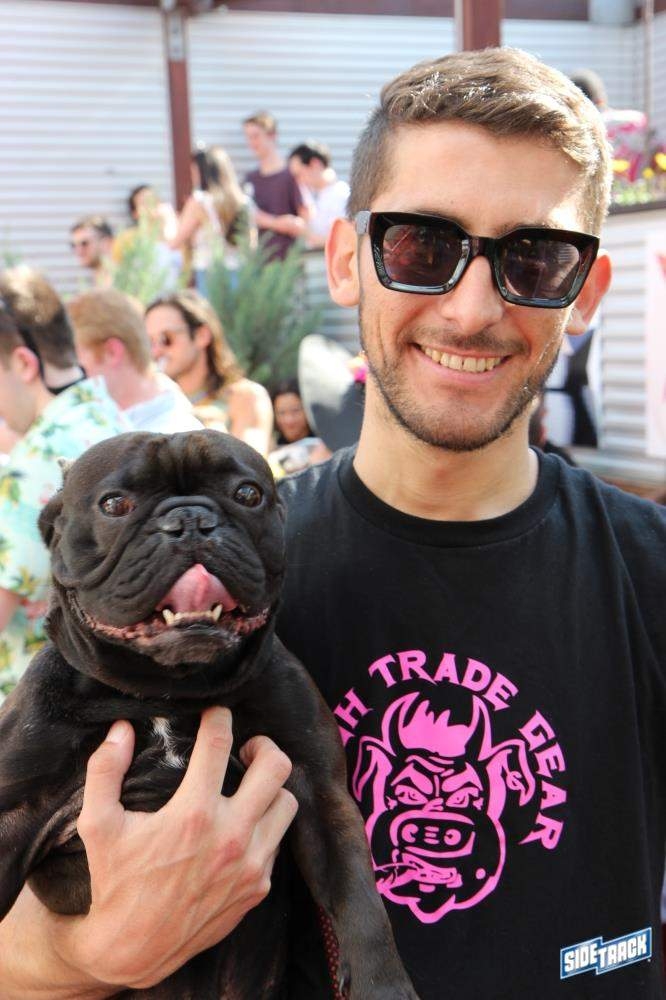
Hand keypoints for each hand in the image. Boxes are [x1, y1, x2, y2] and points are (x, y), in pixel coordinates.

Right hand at [58, 707, 296, 989]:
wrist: (133, 948)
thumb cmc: (115, 881)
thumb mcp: (98, 824)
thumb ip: (105, 770)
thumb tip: (122, 728)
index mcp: (194, 814)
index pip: (220, 743)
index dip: (219, 717)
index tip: (215, 713)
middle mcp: (231, 836)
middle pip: (276, 767)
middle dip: (263, 746)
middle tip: (247, 749)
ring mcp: (250, 864)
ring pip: (287, 803)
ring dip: (271, 788)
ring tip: (251, 786)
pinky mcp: (258, 887)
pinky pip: (278, 842)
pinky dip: (265, 826)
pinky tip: (244, 825)